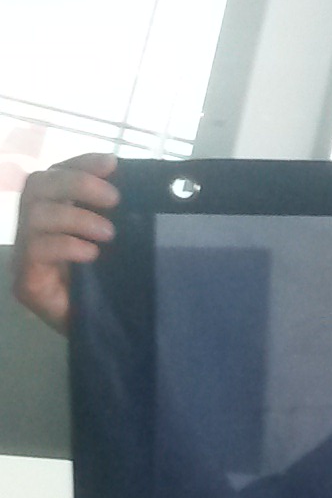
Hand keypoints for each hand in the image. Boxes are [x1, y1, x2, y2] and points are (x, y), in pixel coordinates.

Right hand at [10, 153, 118, 335]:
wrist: (105, 335)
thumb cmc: (112, 285)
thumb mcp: (118, 242)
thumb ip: (118, 213)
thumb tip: (141, 182)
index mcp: (54, 213)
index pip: (56, 173)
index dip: (81, 162)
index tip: (113, 163)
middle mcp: (33, 230)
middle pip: (38, 185)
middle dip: (78, 184)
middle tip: (114, 200)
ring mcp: (25, 256)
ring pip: (35, 215)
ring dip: (76, 218)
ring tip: (109, 234)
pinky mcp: (26, 282)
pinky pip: (36, 250)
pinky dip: (67, 245)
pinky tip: (92, 255)